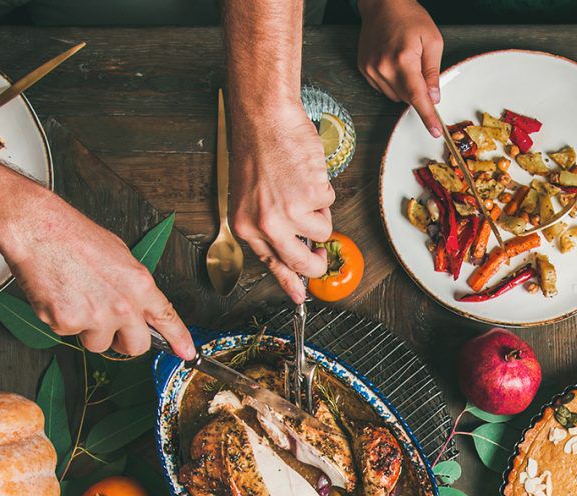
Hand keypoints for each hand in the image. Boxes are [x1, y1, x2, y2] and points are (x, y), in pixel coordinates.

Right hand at [3, 196, 193, 358]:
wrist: (38, 229)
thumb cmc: (74, 236)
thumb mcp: (119, 255)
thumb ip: (133, 285)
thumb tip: (138, 305)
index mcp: (139, 285)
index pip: (167, 319)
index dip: (179, 340)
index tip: (187, 354)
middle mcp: (122, 306)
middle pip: (135, 347)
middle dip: (124, 342)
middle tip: (111, 327)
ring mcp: (95, 317)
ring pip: (98, 344)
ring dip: (89, 330)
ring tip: (76, 297)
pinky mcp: (67, 323)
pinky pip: (69, 334)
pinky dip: (62, 319)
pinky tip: (58, 294)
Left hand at [229, 104, 334, 299]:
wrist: (264, 118)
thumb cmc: (256, 149)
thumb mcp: (250, 195)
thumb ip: (268, 225)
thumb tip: (293, 248)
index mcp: (246, 226)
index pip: (272, 264)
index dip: (290, 283)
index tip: (299, 297)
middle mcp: (267, 224)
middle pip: (303, 262)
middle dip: (317, 263)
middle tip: (321, 257)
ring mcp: (291, 212)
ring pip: (322, 232)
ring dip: (319, 213)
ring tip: (302, 187)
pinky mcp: (312, 196)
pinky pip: (330, 204)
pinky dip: (323, 188)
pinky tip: (306, 172)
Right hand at [357, 0, 443, 137]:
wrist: (382, 4)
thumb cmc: (410, 17)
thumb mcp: (432, 41)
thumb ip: (433, 72)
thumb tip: (434, 97)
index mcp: (404, 59)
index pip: (418, 97)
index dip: (428, 116)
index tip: (435, 131)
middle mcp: (384, 67)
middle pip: (406, 98)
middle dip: (418, 92)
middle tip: (422, 71)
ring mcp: (371, 69)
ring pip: (394, 96)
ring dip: (405, 88)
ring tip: (406, 62)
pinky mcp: (364, 69)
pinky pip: (383, 88)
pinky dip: (393, 82)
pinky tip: (395, 63)